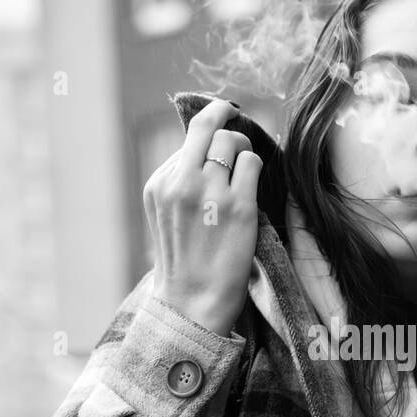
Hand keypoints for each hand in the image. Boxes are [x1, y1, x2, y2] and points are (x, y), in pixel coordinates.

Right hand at [143, 98, 261, 335]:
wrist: (193, 303)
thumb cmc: (185, 262)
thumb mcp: (167, 216)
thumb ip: (180, 182)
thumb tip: (206, 146)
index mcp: (159, 185)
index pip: (187, 140)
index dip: (207, 133)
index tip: (219, 130)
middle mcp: (181, 183)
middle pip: (207, 125)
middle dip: (224, 114)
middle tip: (235, 113)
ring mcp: (210, 192)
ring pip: (232, 140)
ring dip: (244, 148)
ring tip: (244, 167)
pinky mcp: (239, 205)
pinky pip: (253, 163)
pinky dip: (256, 169)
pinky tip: (252, 187)